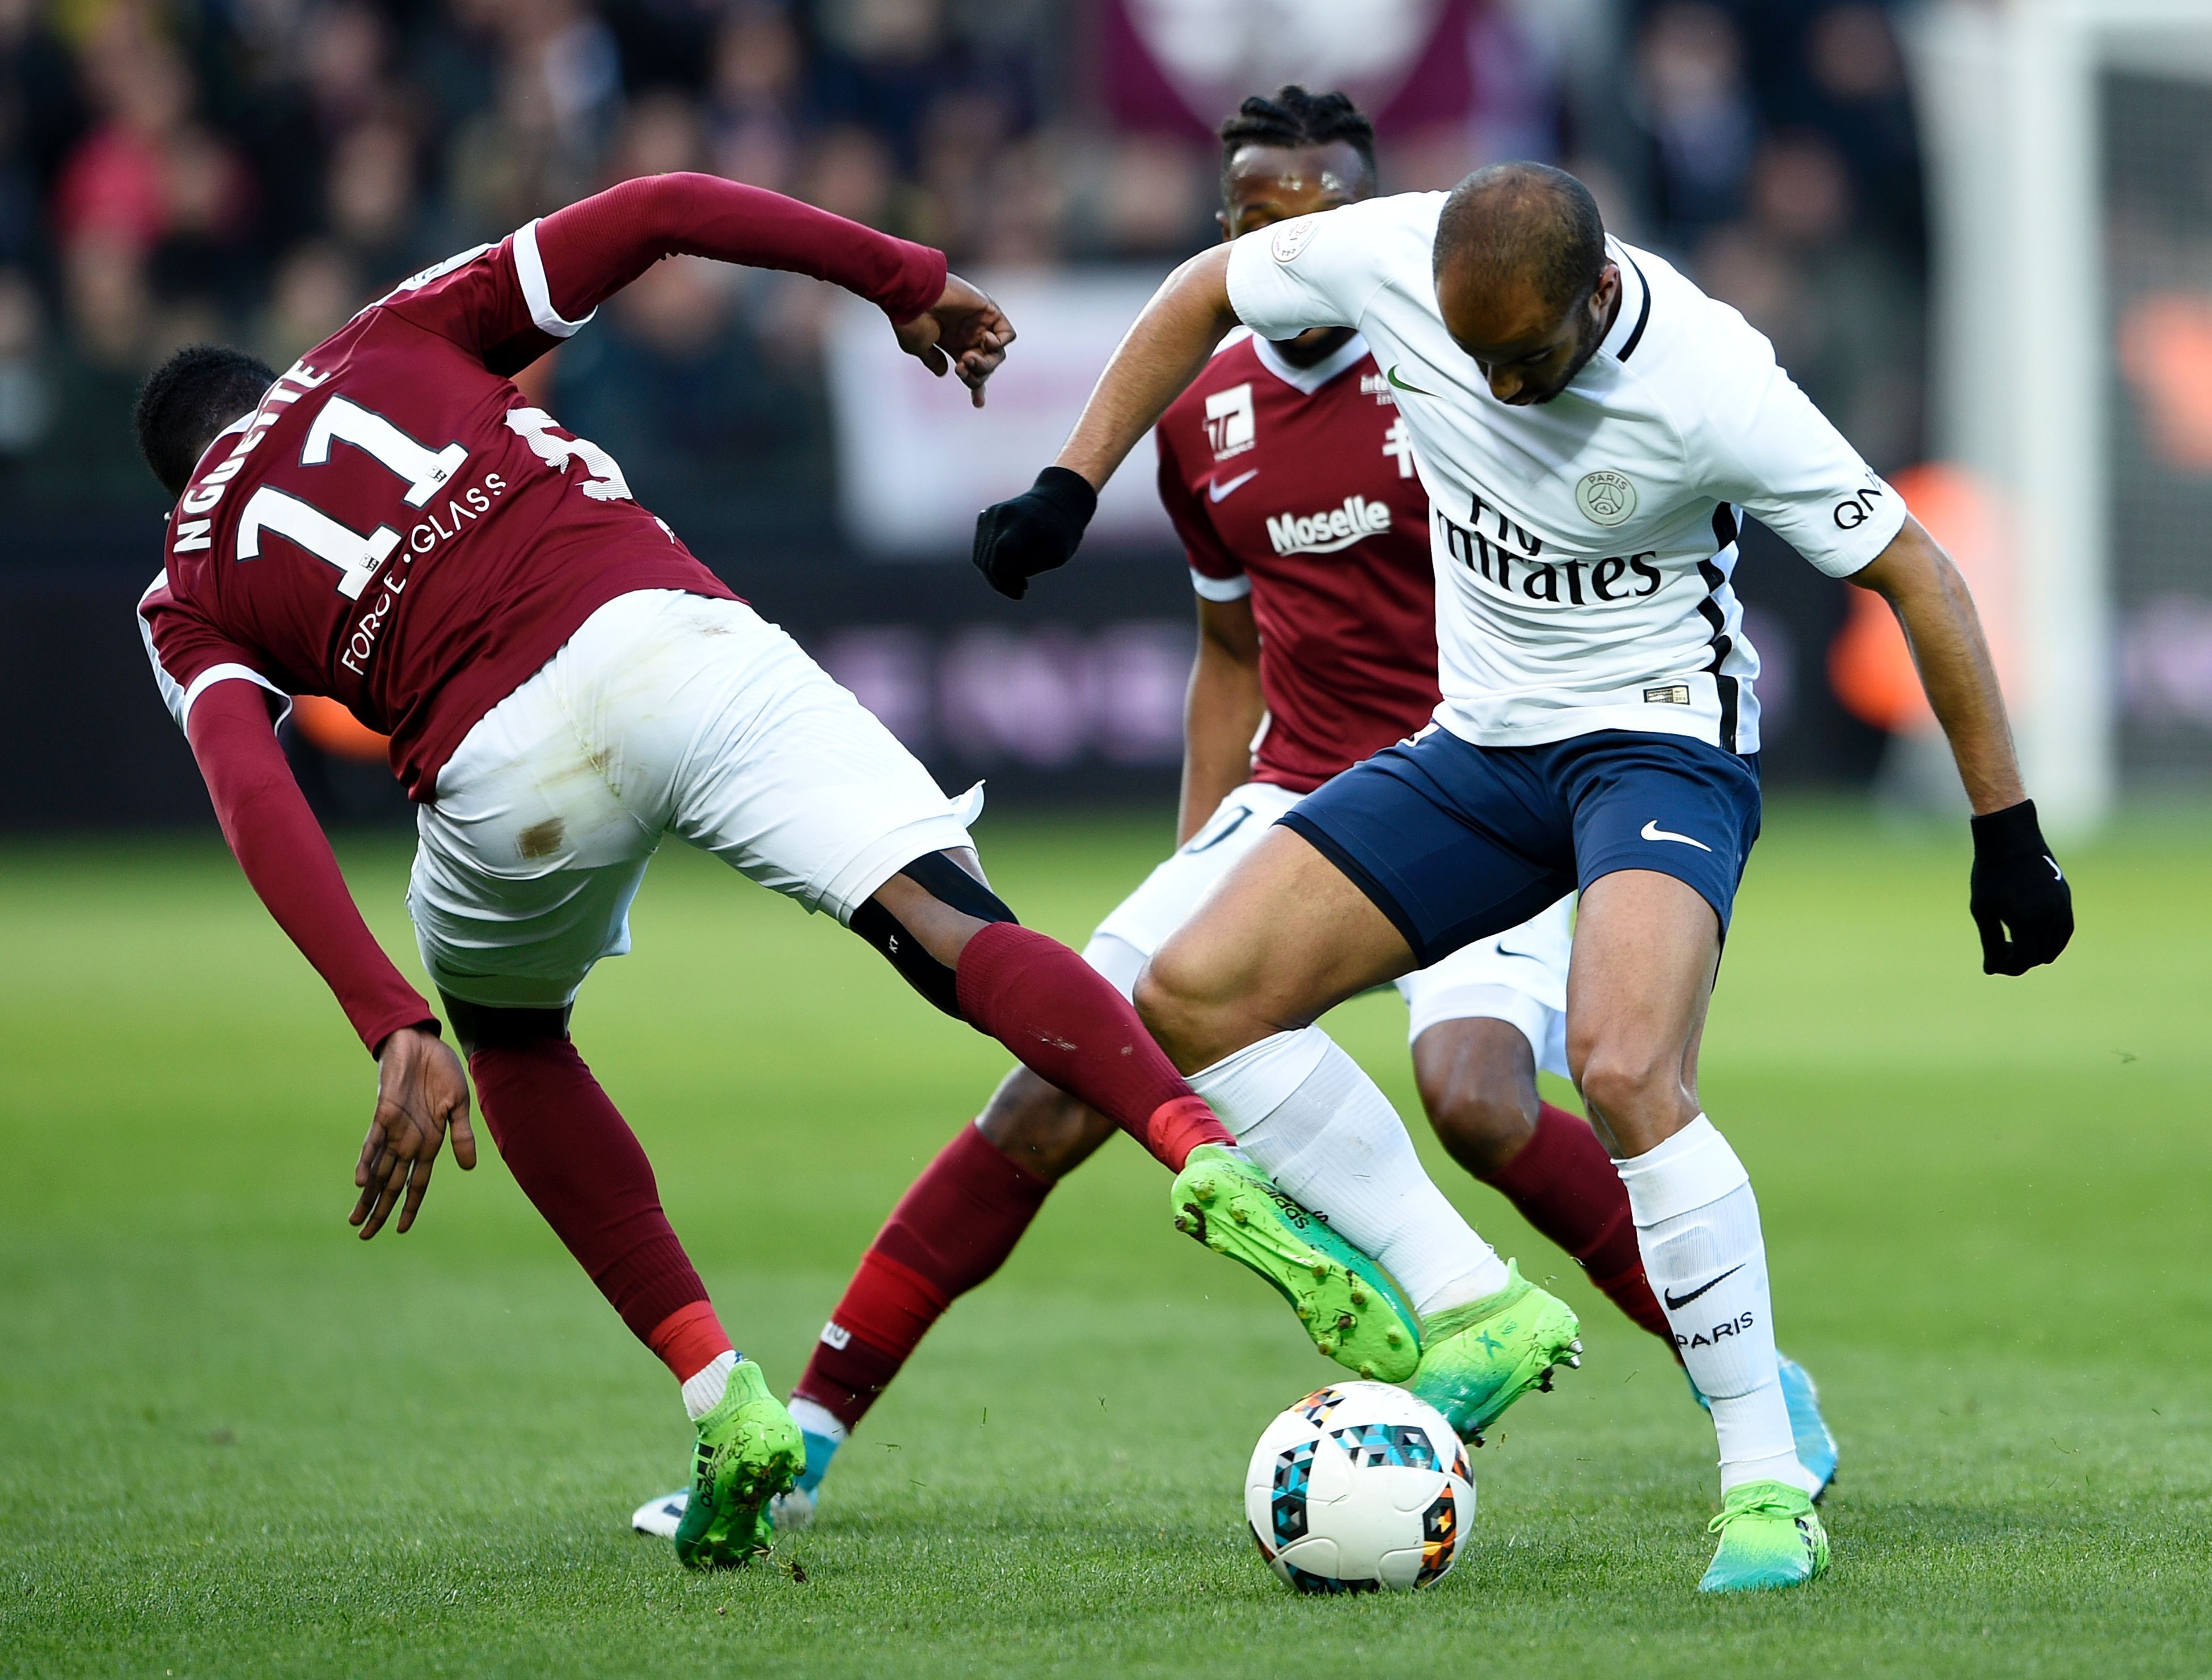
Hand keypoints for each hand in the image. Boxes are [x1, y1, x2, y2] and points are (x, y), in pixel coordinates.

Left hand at [351, 1024, 474, 1237]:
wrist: (421, 1041)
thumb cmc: (442, 1070)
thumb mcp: (458, 1103)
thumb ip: (460, 1135)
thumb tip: (469, 1167)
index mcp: (430, 1142)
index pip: (417, 1183)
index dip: (409, 1207)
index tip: (399, 1229)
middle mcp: (409, 1141)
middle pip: (392, 1184)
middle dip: (379, 1210)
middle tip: (364, 1236)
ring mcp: (395, 1129)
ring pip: (379, 1170)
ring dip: (368, 1195)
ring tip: (354, 1219)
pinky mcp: (383, 1113)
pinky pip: (373, 1142)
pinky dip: (367, 1161)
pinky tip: (361, 1180)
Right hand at [894, 273, 1013, 407]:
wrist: (914, 295)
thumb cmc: (911, 320)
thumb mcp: (919, 347)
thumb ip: (933, 360)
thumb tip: (945, 373)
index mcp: (953, 344)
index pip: (972, 370)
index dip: (976, 387)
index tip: (978, 404)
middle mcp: (969, 335)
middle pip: (987, 366)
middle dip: (978, 375)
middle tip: (962, 368)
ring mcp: (980, 324)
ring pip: (997, 354)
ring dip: (986, 363)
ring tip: (968, 357)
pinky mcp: (989, 311)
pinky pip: (1008, 335)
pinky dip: (999, 343)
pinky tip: (984, 340)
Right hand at [972, 467, 1097, 599]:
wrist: (1055, 500)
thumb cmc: (1061, 531)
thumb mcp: (1057, 554)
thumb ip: (1031, 565)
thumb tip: (1006, 574)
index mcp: (1023, 520)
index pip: (1003, 552)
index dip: (1006, 578)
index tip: (1021, 593)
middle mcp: (1001, 514)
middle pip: (989, 559)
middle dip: (1002, 582)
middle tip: (1020, 591)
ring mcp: (989, 514)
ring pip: (981, 558)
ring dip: (996, 576)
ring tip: (1018, 581)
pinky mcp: (984, 517)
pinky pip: (980, 550)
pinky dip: (991, 564)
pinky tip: (1010, 568)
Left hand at [1968, 799, 2073, 974]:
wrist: (2012, 840)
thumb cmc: (1990, 875)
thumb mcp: (1983, 910)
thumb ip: (1990, 942)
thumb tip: (1992, 969)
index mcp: (2025, 922)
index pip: (2023, 961)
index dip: (2007, 967)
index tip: (1994, 961)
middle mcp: (2048, 918)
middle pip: (2039, 956)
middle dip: (2020, 960)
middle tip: (2001, 948)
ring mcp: (2061, 908)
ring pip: (2054, 947)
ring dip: (2036, 952)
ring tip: (2014, 940)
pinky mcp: (2066, 900)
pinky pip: (2064, 932)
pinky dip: (2051, 941)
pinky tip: (2033, 936)